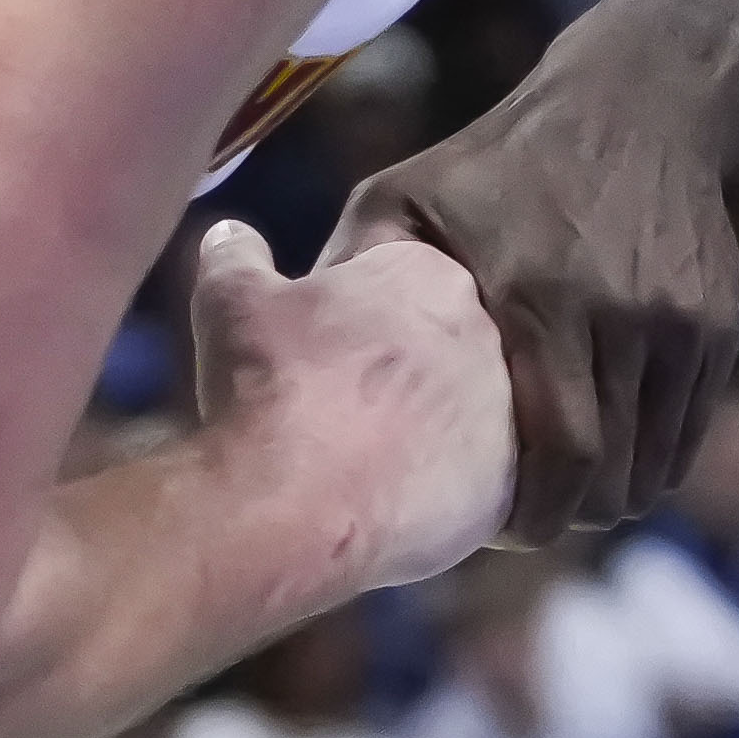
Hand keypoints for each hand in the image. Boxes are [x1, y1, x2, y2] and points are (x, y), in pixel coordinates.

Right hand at [189, 226, 516, 599]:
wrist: (295, 503)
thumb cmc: (269, 388)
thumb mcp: (233, 302)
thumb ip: (238, 258)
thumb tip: (231, 233)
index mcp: (431, 275)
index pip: (407, 283)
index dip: (361, 318)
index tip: (326, 351)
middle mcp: (485, 336)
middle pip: (444, 348)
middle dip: (401, 373)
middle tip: (343, 408)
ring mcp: (506, 413)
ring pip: (465, 417)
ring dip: (424, 433)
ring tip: (361, 463)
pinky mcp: (508, 488)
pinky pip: (477, 484)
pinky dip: (438, 492)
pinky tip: (387, 504)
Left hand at [330, 66, 736, 549]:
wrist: (638, 102)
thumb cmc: (498, 159)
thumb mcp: (405, 194)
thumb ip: (349, 267)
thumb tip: (280, 343)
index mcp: (541, 297)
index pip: (562, 450)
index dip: (538, 515)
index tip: (505, 536)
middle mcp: (623, 314)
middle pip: (613, 471)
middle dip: (575, 516)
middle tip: (537, 526)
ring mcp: (679, 320)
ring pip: (657, 457)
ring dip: (617, 492)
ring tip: (573, 497)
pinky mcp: (715, 323)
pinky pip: (689, 424)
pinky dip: (655, 453)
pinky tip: (615, 454)